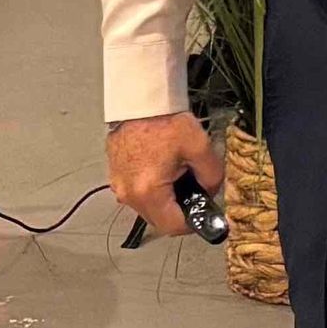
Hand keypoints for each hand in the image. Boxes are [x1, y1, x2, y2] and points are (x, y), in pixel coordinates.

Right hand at [107, 111, 222, 236]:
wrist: (140, 100)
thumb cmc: (166, 121)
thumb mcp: (200, 147)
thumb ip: (212, 177)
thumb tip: (210, 192)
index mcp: (148, 192)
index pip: (173, 227)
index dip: (193, 223)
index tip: (204, 210)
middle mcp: (128, 194)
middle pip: (158, 220)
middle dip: (179, 209)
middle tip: (193, 186)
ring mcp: (118, 185)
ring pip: (147, 207)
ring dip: (165, 199)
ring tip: (177, 173)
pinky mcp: (114, 175)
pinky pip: (136, 193)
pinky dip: (151, 188)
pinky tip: (162, 167)